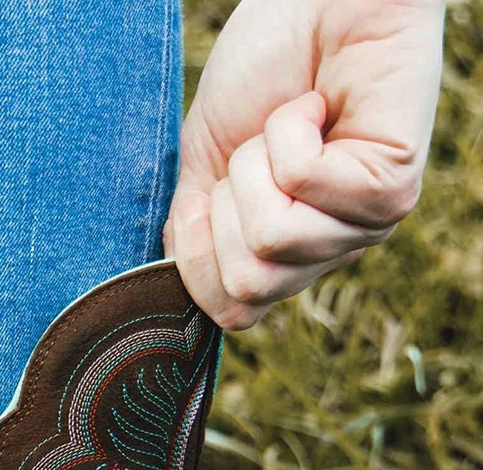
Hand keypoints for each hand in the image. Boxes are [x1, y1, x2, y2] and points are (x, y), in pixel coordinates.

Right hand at [165, 0, 444, 328]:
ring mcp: (361, 228)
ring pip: (271, 240)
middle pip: (247, 286)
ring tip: (288, 125)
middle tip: (253, 154)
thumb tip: (169, 285)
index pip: (233, 310)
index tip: (211, 190)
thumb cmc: (263, 69)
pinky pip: (301, 185)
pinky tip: (316, 107)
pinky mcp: (389, 191)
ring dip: (255, 165)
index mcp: (283, 254)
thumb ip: (191, 234)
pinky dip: (288, 132)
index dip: (199, 256)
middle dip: (224, 209)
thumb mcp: (202, 164)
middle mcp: (326, 252)